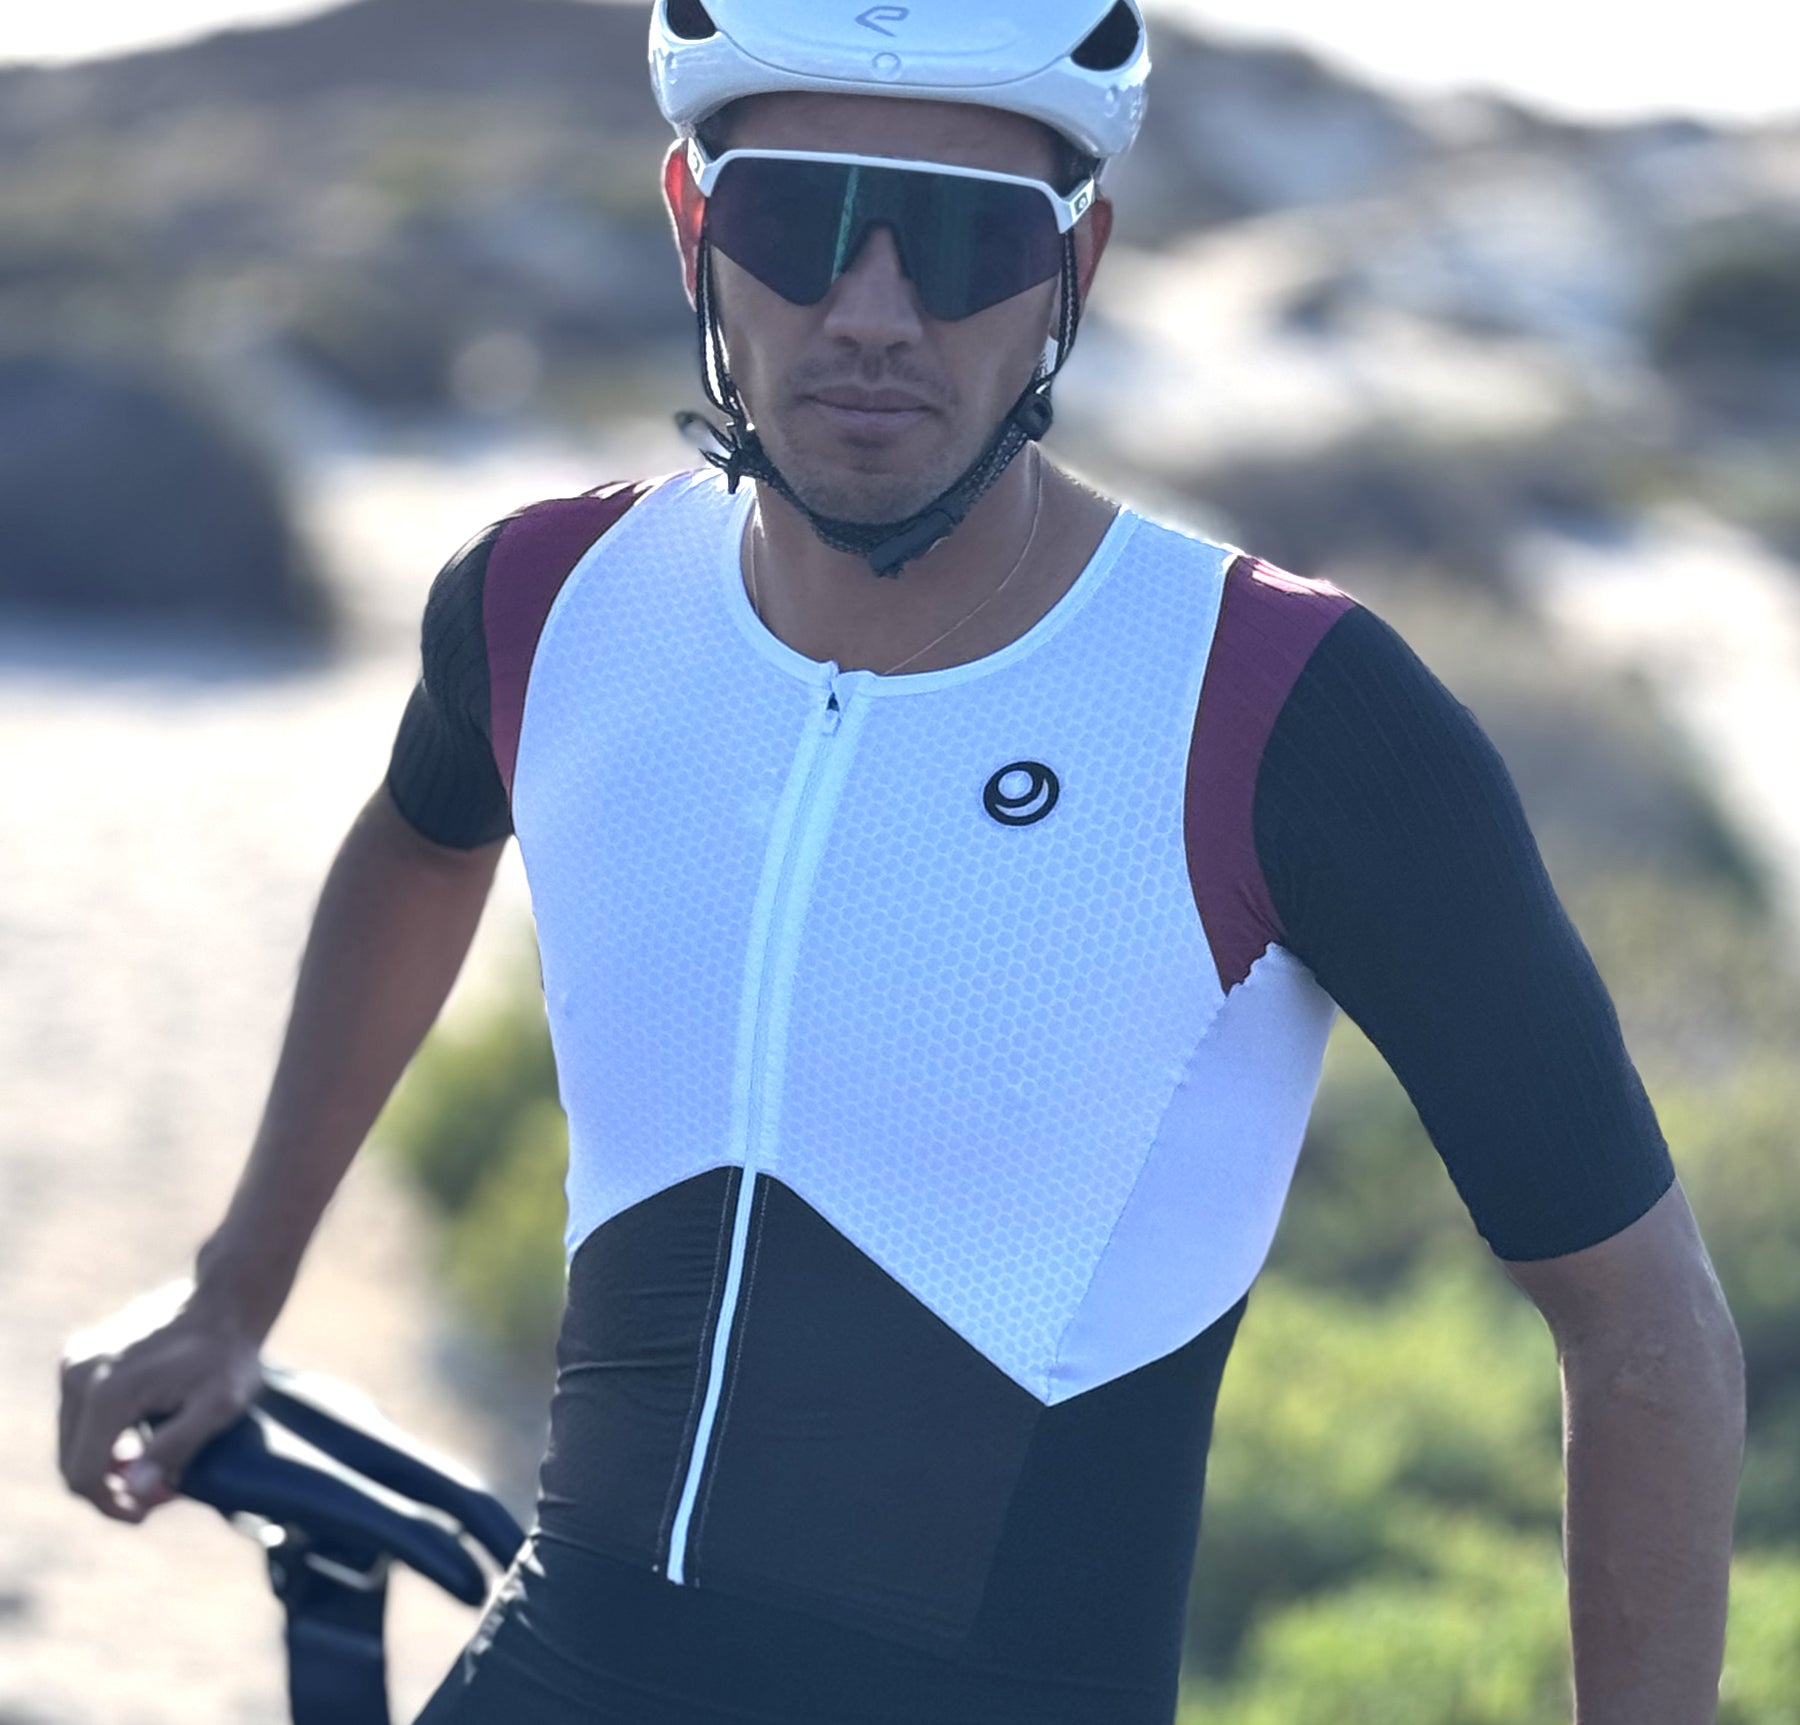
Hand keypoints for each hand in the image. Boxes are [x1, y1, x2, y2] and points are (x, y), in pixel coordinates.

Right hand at [58, 1279, 264, 1522]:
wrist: (226, 1299)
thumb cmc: (229, 1354)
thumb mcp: (220, 1405)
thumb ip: (177, 1447)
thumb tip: (134, 1490)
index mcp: (106, 1392)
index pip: (84, 1476)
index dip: (112, 1505)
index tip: (148, 1511)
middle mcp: (79, 1375)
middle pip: (72, 1461)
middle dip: (110, 1487)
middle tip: (157, 1493)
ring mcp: (75, 1361)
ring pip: (72, 1440)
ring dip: (104, 1463)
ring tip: (151, 1468)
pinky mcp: (80, 1355)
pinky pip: (78, 1415)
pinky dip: (101, 1436)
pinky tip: (138, 1441)